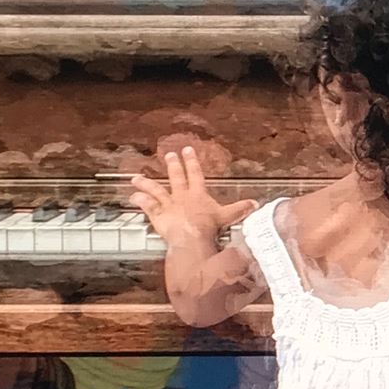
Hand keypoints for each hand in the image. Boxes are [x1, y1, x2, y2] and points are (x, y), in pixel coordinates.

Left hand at [129, 146, 256, 249]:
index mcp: (198, 194)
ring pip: (156, 190)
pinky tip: (134, 195)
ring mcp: (169, 205)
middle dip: (173, 165)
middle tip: (169, 155)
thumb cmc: (208, 228)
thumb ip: (239, 209)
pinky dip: (141, 200)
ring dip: (146, 183)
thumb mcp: (227, 217)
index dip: (192, 161)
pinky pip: (148, 206)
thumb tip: (255, 204)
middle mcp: (182, 196)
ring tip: (137, 178)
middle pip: (176, 178)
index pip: (195, 174)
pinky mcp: (158, 216)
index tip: (187, 150)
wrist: (192, 238)